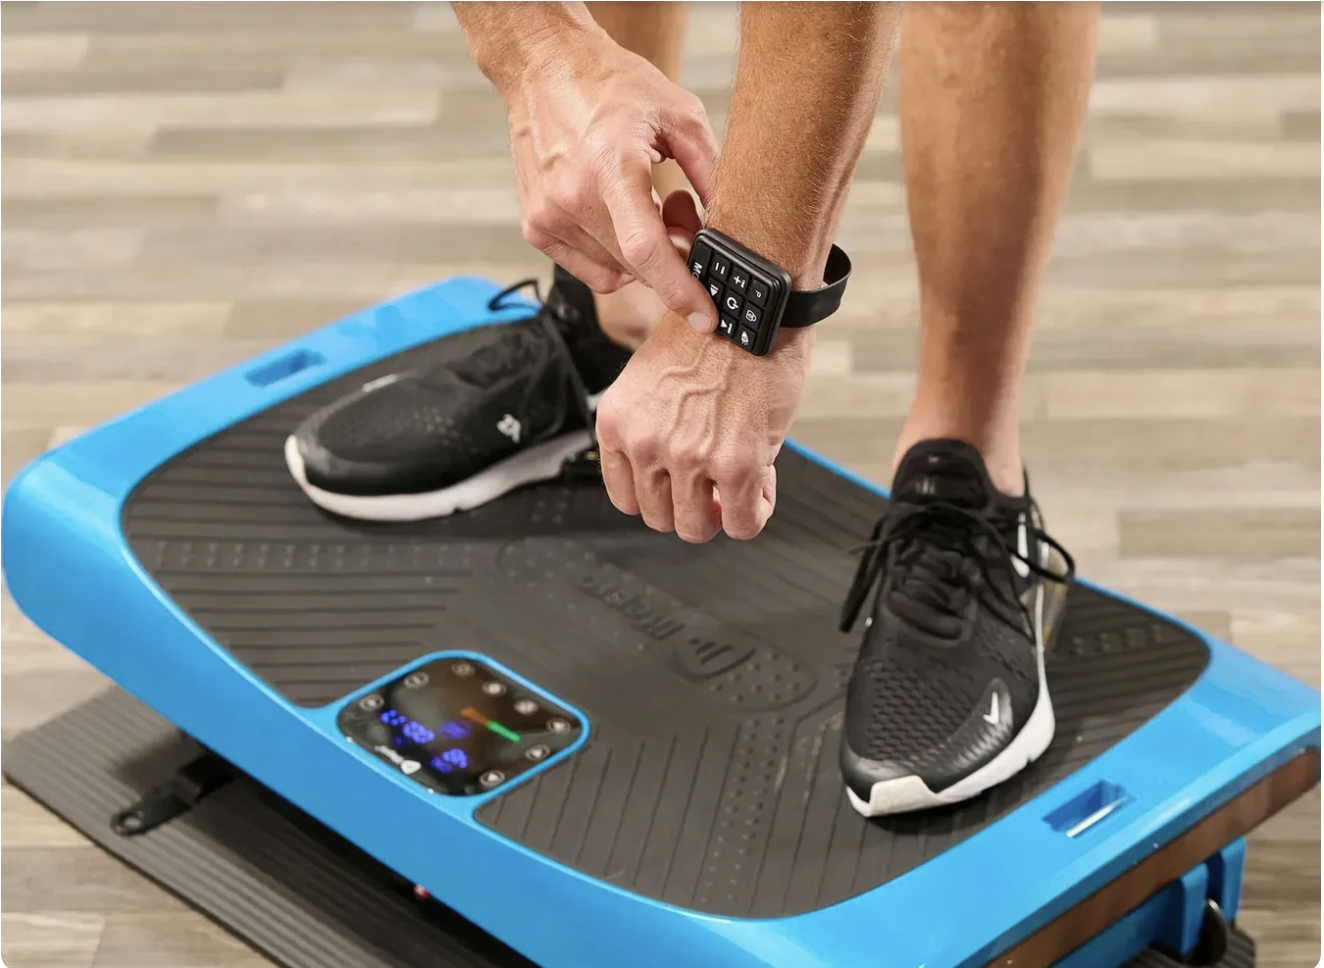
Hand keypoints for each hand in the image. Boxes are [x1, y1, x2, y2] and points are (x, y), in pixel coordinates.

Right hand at [496, 26, 719, 330]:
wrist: (546, 68)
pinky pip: (591, 269)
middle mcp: (571, 196)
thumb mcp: (680, 116)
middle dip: (673, 258)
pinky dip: (615, 255)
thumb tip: (731, 231)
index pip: (646, 250)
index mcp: (610, 165)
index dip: (680, 290)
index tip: (705, 316)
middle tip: (681, 214)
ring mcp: (548, 215)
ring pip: (617, 272)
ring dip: (643, 255)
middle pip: (637, 266)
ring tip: (647, 203)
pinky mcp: (536, 227)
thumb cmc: (612, 87)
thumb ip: (711, 175)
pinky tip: (619, 216)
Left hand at [595, 315, 814, 542]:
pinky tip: (763, 486)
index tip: (683, 484)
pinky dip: (755, 514)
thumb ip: (657, 427)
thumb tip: (685, 474)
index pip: (626, 497)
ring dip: (722, 513)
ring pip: (697, 527)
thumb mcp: (656, 379)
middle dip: (692, 505)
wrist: (750, 301)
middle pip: (660, 517)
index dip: (662, 495)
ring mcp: (687, 458)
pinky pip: (743, 524)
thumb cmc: (714, 328)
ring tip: (742, 482)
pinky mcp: (735, 465)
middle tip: (717, 482)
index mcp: (618, 421)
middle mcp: (644, 443)